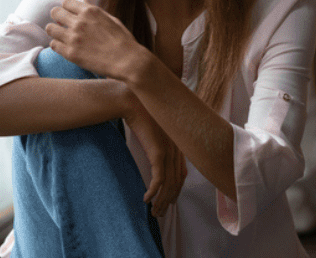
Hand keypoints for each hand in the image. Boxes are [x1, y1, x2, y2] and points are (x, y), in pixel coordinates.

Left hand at [45, 0, 148, 81]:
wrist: (127, 60)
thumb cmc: (122, 40)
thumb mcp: (110, 19)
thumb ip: (94, 15)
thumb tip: (81, 12)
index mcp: (90, 11)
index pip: (67, 2)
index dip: (67, 8)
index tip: (69, 14)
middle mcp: (79, 22)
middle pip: (55, 12)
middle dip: (58, 17)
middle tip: (62, 24)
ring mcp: (73, 38)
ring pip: (50, 28)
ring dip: (55, 31)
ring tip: (62, 36)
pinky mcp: (70, 53)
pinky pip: (53, 45)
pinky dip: (57, 45)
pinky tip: (64, 47)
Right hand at [126, 95, 186, 215]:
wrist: (134, 101)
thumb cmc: (143, 113)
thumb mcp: (155, 129)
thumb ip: (160, 142)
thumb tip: (156, 153)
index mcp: (178, 144)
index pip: (182, 173)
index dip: (177, 189)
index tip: (170, 201)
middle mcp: (177, 149)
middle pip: (176, 183)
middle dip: (168, 200)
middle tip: (160, 213)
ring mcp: (169, 151)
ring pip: (168, 184)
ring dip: (160, 201)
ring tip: (154, 212)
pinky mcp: (158, 152)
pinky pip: (159, 179)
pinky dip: (153, 192)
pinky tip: (146, 199)